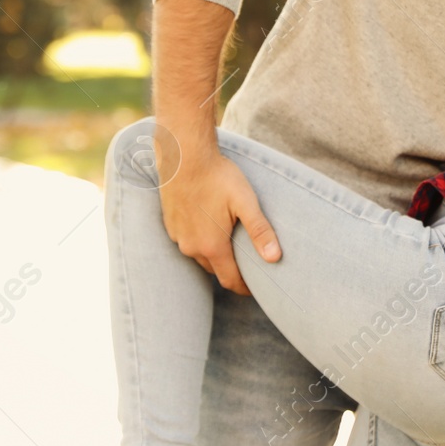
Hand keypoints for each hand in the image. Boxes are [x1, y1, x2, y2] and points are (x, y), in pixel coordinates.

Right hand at [156, 124, 279, 295]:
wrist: (183, 155)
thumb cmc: (217, 176)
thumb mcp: (245, 202)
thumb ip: (260, 231)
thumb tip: (275, 258)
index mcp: (212, 246)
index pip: (230, 280)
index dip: (244, 288)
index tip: (254, 290)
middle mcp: (191, 247)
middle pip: (215, 269)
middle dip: (230, 270)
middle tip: (246, 264)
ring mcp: (178, 236)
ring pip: (199, 255)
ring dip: (213, 254)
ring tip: (228, 244)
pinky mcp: (170, 224)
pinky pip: (186, 241)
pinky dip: (199, 240)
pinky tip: (207, 226)